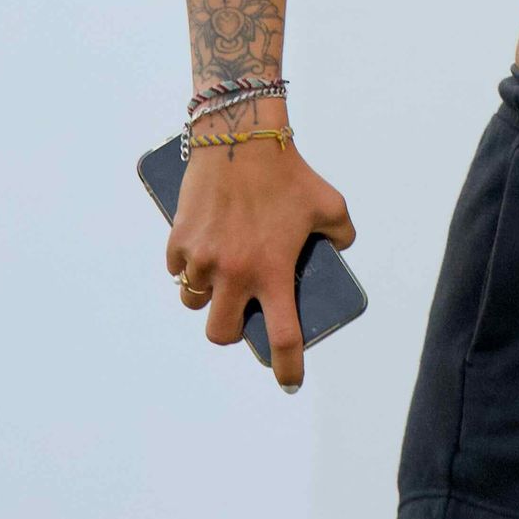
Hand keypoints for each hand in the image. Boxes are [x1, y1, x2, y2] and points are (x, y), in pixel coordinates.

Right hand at [164, 131, 355, 394]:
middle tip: (239, 313)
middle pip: (220, 333)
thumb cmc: (288, 170)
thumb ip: (341, 233)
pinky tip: (199, 250)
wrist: (240, 135)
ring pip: (193, 300)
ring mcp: (202, 257)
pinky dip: (186, 264)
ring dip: (204, 296)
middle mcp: (234, 272)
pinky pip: (177, 267)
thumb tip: (339, 249)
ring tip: (217, 277)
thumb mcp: (330, 203)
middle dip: (229, 332)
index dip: (288, 368)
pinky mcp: (179, 237)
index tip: (290, 383)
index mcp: (273, 272)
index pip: (283, 338)